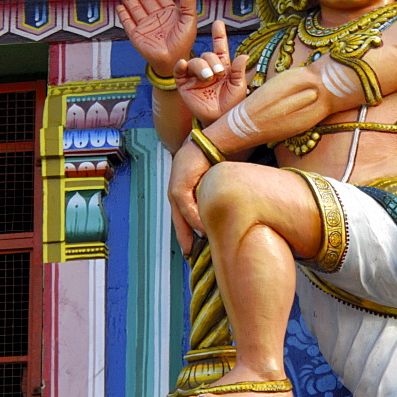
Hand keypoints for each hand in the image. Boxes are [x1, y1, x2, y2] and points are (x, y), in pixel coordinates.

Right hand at [117, 0, 197, 73]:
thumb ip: (188, 6)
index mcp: (169, 14)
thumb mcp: (189, 23)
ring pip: (136, 9)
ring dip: (130, 0)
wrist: (172, 61)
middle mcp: (156, 18)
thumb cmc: (183, 44)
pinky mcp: (136, 35)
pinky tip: (120, 7)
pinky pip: (128, 23)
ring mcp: (145, 26)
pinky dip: (124, 15)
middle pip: (146, 0)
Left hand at [167, 138, 209, 255]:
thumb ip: (213, 196)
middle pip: (177, 220)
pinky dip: (193, 219)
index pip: (182, 215)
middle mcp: (175, 190)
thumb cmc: (215, 159)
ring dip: (189, 232)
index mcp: (183, 189)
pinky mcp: (179, 185)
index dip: (186, 232)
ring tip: (198, 246)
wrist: (212, 142)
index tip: (191, 246)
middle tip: (188, 254)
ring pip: (180, 216)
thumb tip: (221, 211)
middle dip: (183, 238)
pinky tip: (202, 230)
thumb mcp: (213, 182)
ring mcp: (175, 187)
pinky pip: (185, 207)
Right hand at [174, 20, 248, 125]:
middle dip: (212, 61)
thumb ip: (239, 71)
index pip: (220, 48)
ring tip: (208, 77)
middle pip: (207, 55)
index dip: (219, 35)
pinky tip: (183, 64)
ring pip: (194, 61)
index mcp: (223, 67)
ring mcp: (195, 76)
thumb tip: (244, 55)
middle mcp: (208, 69)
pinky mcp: (184, 84)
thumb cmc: (232, 105)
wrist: (219, 121)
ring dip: (201, 66)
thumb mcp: (238, 87)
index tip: (219, 23)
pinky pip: (179, 71)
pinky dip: (180, 66)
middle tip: (218, 73)